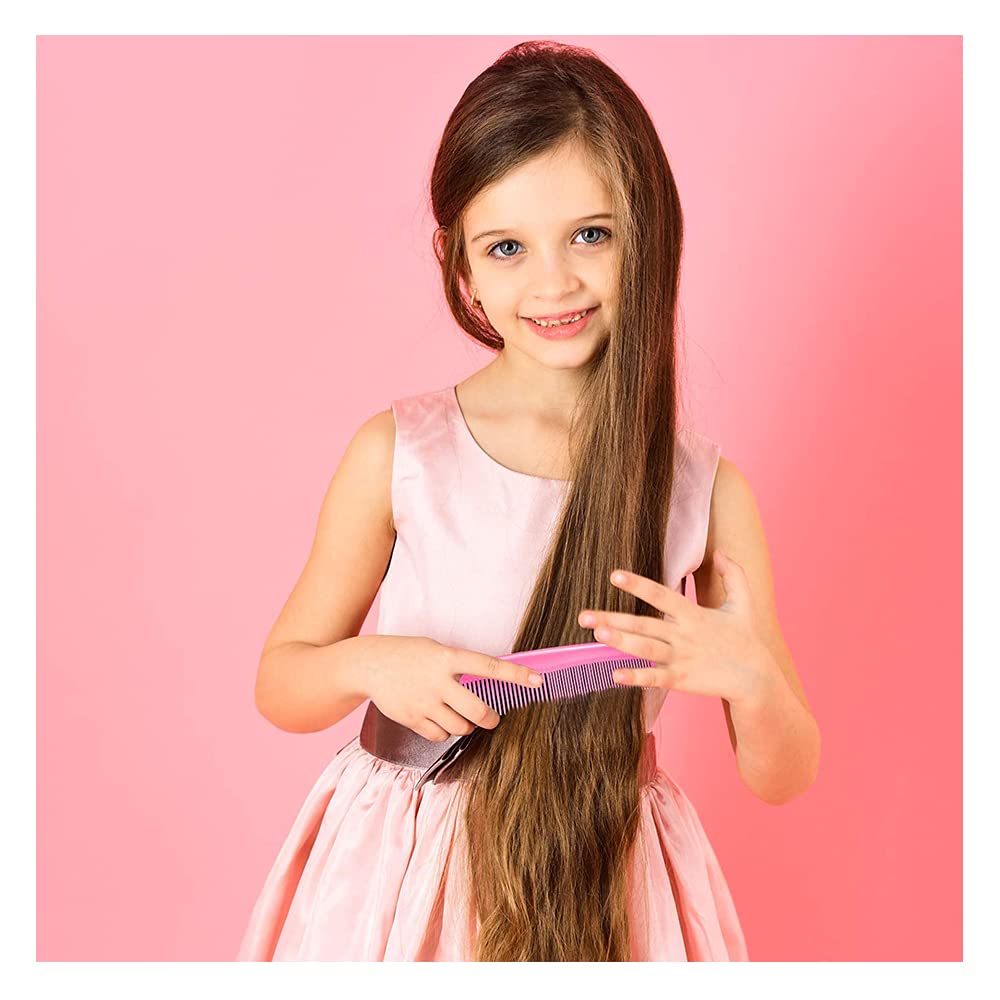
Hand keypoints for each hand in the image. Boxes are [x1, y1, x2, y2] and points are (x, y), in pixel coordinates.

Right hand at [364, 636, 544, 742]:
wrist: (369, 664)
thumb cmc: (409, 655)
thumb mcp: (437, 650)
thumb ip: (460, 666)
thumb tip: (490, 682)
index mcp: (448, 658)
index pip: (490, 667)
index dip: (516, 675)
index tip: (538, 680)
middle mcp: (438, 681)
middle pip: (478, 711)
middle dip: (491, 719)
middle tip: (492, 718)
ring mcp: (424, 702)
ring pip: (460, 727)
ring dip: (465, 725)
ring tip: (456, 713)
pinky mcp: (412, 719)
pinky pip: (440, 735)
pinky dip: (444, 731)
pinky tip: (438, 718)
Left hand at [577, 549, 776, 706]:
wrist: (757, 680)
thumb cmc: (746, 640)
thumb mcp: (744, 603)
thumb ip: (733, 575)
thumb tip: (721, 551)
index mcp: (694, 615)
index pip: (661, 595)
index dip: (638, 585)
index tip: (614, 575)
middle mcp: (684, 635)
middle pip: (644, 624)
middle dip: (613, 619)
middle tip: (583, 615)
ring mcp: (682, 659)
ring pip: (646, 649)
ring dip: (621, 643)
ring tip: (596, 635)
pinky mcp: (683, 680)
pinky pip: (656, 678)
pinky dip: (636, 677)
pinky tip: (614, 675)